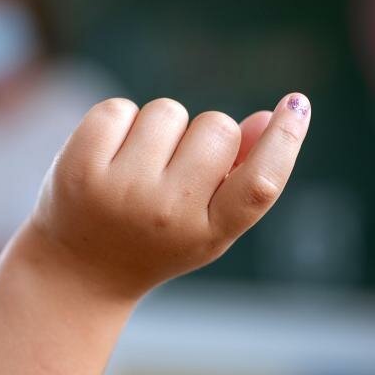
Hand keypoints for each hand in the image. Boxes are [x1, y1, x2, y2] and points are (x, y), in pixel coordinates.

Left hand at [24, 92, 310, 301]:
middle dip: (204, 135)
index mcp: (207, 232)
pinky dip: (118, 123)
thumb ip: (242, 175)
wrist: (79, 269)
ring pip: (167, 111)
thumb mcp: (206, 221)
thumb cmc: (157, 237)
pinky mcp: (79, 166)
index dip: (284, 140)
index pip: (260, 183)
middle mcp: (165, 214)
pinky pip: (119, 109)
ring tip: (139, 167)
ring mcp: (119, 190)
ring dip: (159, 129)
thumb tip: (267, 118)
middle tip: (176, 166)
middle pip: (217, 127)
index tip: (296, 104)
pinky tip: (109, 157)